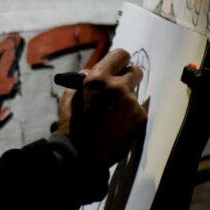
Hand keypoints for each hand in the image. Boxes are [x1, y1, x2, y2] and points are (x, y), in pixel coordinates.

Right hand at [59, 48, 147, 167]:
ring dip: (127, 98)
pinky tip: (118, 123)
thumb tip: (91, 72)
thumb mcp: (69, 97)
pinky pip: (137, 108)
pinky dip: (130, 114)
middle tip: (122, 85)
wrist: (82, 154)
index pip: (121, 55)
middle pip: (136, 70)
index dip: (120, 61)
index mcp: (97, 79)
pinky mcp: (139, 117)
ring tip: (113, 113)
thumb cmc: (72, 125)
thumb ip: (82, 81)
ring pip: (135, 92)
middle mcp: (117, 87)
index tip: (119, 66)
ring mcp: (130, 102)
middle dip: (129, 77)